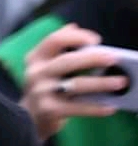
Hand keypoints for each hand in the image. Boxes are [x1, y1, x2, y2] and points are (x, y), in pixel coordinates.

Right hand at [20, 23, 126, 140]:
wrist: (26, 118)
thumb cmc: (43, 87)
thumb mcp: (44, 64)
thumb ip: (58, 47)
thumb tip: (74, 27)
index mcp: (35, 58)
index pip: (54, 40)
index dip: (76, 37)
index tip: (96, 40)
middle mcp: (36, 73)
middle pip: (67, 61)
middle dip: (93, 58)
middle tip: (114, 58)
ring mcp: (41, 92)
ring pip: (75, 85)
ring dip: (101, 83)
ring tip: (120, 82)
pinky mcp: (49, 110)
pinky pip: (77, 107)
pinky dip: (95, 108)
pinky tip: (110, 107)